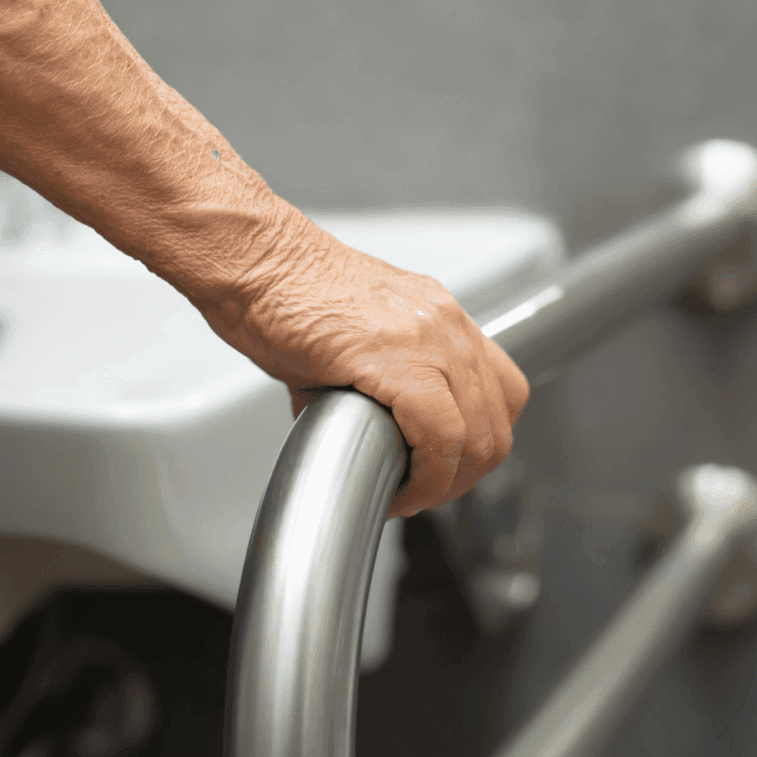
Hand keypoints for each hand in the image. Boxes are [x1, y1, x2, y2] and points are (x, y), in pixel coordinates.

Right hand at [196, 211, 529, 519]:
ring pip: (476, 437)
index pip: (502, 391)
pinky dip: (426, 479)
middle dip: (463, 476)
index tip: (445, 470)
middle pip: (497, 423)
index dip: (478, 444)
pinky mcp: (397, 359)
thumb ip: (374, 379)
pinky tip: (396, 489)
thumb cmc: (285, 292)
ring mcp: (429, 337)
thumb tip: (359, 429)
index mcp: (440, 316)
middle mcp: (446, 323)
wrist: (255, 261)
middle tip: (423, 493)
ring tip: (409, 495)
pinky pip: (440, 437)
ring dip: (445, 484)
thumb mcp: (353, 335)